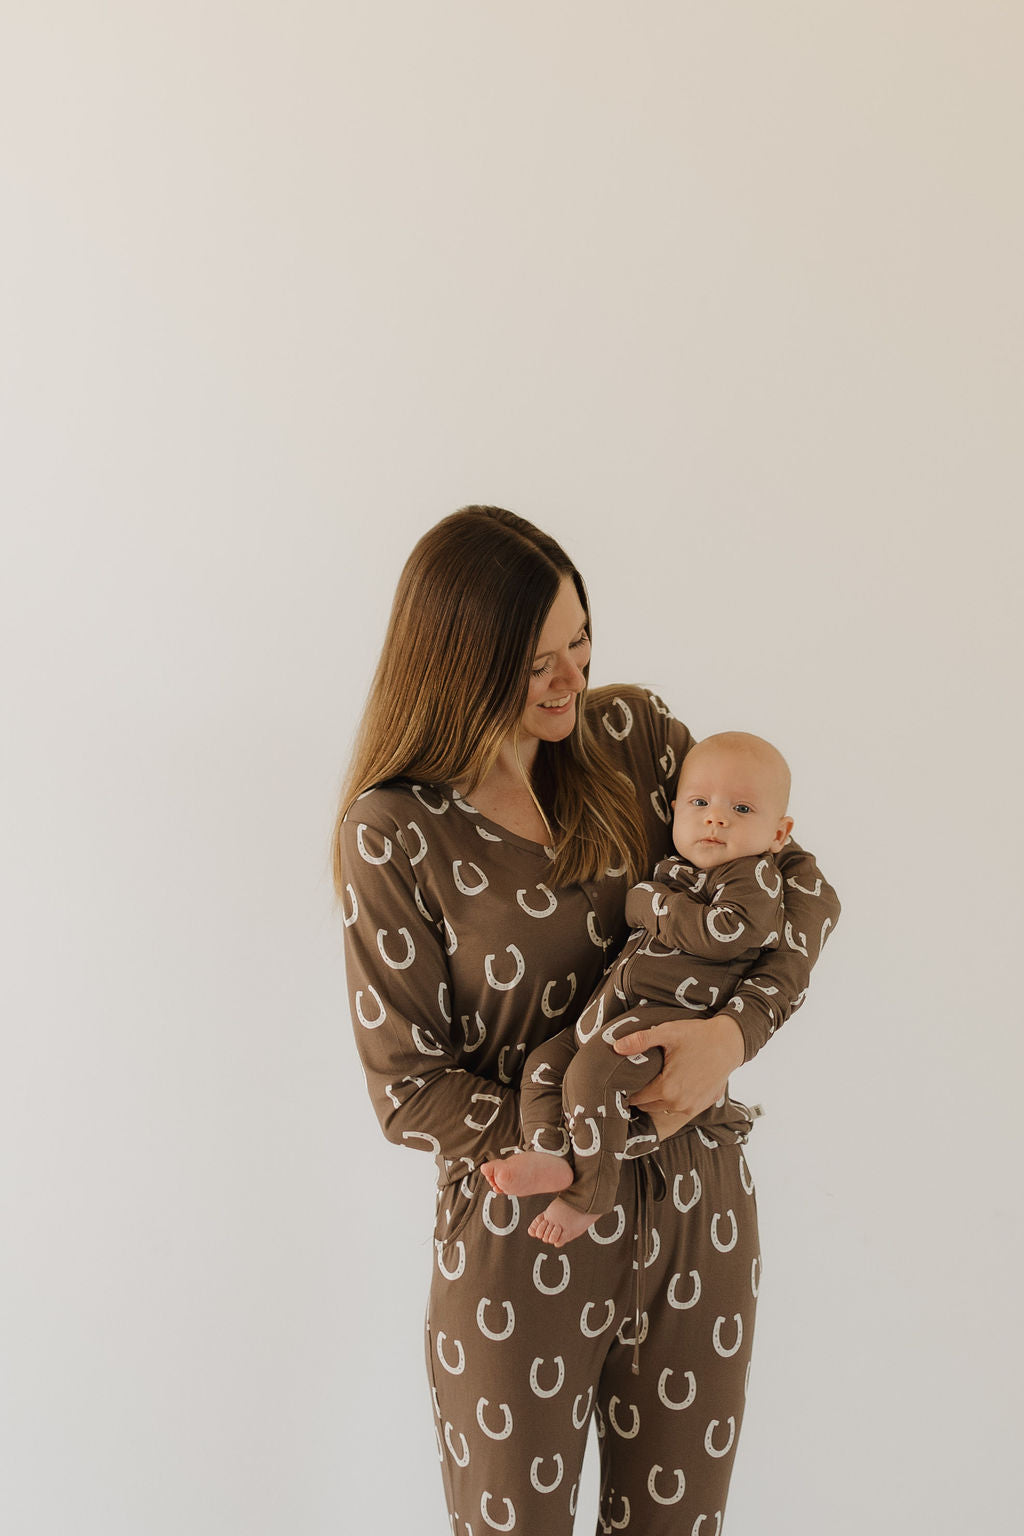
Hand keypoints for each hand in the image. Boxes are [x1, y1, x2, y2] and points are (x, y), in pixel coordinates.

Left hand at [611, 1012, 744, 1119]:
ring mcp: (692, 1107)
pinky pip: (680, 1110)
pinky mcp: (703, 1106)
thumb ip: (640, 1041)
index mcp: (667, 1088)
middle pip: (648, 1107)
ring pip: (664, 1110)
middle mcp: (679, 1103)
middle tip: (636, 1084)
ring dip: (656, 1102)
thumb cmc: (697, 1036)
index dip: (629, 1091)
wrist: (729, 1042)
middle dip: (641, 1098)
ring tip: (653, 1086)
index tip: (624, 1084)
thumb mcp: (667, 1033)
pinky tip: (672, 1088)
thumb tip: (616, 1047)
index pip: (637, 1099)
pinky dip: (673, 1102)